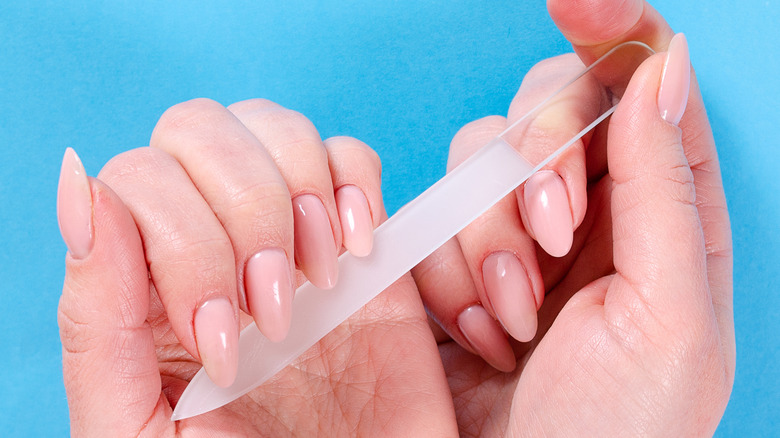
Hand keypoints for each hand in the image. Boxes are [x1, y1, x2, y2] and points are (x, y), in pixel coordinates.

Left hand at [57, 99, 456, 435]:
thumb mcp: (140, 427)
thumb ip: (96, 320)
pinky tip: (354, 255)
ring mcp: (287, 233)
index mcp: (143, 285)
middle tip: (273, 314)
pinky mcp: (356, 239)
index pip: (134, 179)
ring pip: (271, 126)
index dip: (181, 243)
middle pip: (197, 130)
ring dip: (298, 197)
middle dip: (244, 213)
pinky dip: (355, 188)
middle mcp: (210, 244)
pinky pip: (351, 157)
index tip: (221, 339)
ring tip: (317, 283)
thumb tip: (78, 187)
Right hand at [414, 0, 733, 434]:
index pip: (647, 86)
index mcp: (667, 213)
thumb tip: (658, 70)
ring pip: (482, 164)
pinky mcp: (457, 259)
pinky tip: (482, 332)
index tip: (574, 1)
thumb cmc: (617, 432)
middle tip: (551, 236)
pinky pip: (437, 218)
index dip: (615, 29)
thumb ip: (663, 190)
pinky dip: (452, 273)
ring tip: (516, 321)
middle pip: (553, 110)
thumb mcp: (670, 317)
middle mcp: (593, 212)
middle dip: (538, 165)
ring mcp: (517, 234)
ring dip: (491, 243)